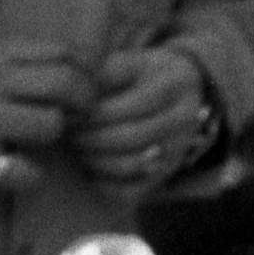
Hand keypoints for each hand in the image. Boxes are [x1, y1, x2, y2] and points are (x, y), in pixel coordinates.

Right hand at [0, 43, 95, 196]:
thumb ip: (17, 60)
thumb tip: (76, 64)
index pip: (64, 51)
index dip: (87, 71)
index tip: (89, 87)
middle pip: (65, 82)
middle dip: (85, 102)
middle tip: (81, 117)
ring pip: (49, 123)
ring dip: (56, 137)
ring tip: (44, 143)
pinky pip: (21, 170)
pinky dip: (31, 177)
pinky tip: (23, 174)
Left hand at [71, 45, 211, 189]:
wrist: (179, 93)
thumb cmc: (141, 77)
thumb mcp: (129, 63)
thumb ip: (105, 73)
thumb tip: (72, 97)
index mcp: (177, 83)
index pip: (135, 104)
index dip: (96, 113)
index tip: (69, 113)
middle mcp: (185, 118)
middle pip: (132, 136)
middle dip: (90, 137)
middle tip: (67, 133)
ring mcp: (177, 149)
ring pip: (129, 165)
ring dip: (93, 159)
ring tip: (78, 147)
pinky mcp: (163, 176)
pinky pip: (127, 191)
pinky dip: (102, 182)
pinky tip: (90, 166)